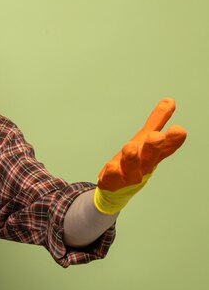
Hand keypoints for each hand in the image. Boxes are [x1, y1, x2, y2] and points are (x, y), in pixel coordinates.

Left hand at [94, 98, 186, 213]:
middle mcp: (143, 166)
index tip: (179, 129)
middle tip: (156, 136)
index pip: (166, 147)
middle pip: (150, 157)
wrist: (116, 189)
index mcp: (153, 155)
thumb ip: (156, 121)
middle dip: (154, 147)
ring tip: (130, 147)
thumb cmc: (134, 161)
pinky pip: (112, 177)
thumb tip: (170, 100)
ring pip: (131, 167)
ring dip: (131, 158)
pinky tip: (111, 166)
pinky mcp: (113, 181)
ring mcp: (128, 175)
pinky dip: (112, 172)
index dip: (173, 140)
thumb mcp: (144, 139)